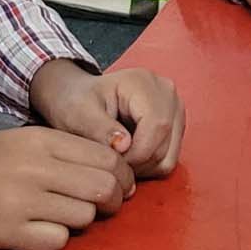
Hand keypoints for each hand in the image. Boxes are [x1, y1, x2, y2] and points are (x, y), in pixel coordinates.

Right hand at [0, 126, 134, 249]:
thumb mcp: (16, 142)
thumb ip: (60, 152)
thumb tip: (108, 170)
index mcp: (40, 140)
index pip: (107, 157)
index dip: (122, 175)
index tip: (118, 186)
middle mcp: (36, 168)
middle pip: (105, 186)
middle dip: (113, 201)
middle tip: (102, 208)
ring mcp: (22, 202)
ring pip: (86, 215)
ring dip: (81, 220)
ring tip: (60, 216)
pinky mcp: (8, 233)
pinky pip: (58, 241)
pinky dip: (55, 239)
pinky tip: (37, 231)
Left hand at [29, 60, 185, 177]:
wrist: (76, 96)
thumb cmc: (75, 102)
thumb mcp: (79, 114)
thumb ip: (100, 129)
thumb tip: (124, 145)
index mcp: (144, 83)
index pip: (157, 126)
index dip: (136, 154)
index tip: (110, 163)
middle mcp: (166, 92)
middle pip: (165, 144)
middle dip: (137, 163)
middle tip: (110, 163)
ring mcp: (174, 108)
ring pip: (170, 155)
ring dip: (144, 167)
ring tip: (118, 160)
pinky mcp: (175, 124)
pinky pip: (170, 158)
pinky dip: (150, 165)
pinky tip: (129, 157)